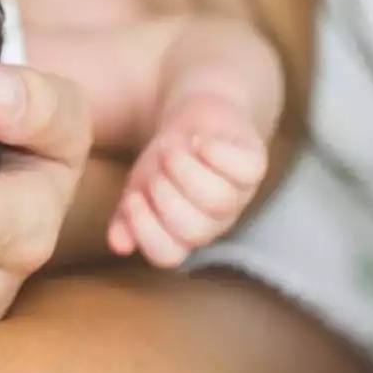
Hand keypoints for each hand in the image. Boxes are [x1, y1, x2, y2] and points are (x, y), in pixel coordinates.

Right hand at [107, 91, 267, 267]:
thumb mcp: (138, 187)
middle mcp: (213, 220)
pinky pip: (246, 170)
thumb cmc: (166, 160)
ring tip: (172, 146)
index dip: (146, 229)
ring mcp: (237, 195)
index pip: (166, 254)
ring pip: (218, 200)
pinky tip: (200, 141)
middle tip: (156, 166)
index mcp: (182, 233)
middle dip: (165, 195)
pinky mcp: (254, 165)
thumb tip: (118, 245)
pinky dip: (218, 153)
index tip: (132, 198)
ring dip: (186, 169)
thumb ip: (126, 217)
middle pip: (193, 230)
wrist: (195, 119)